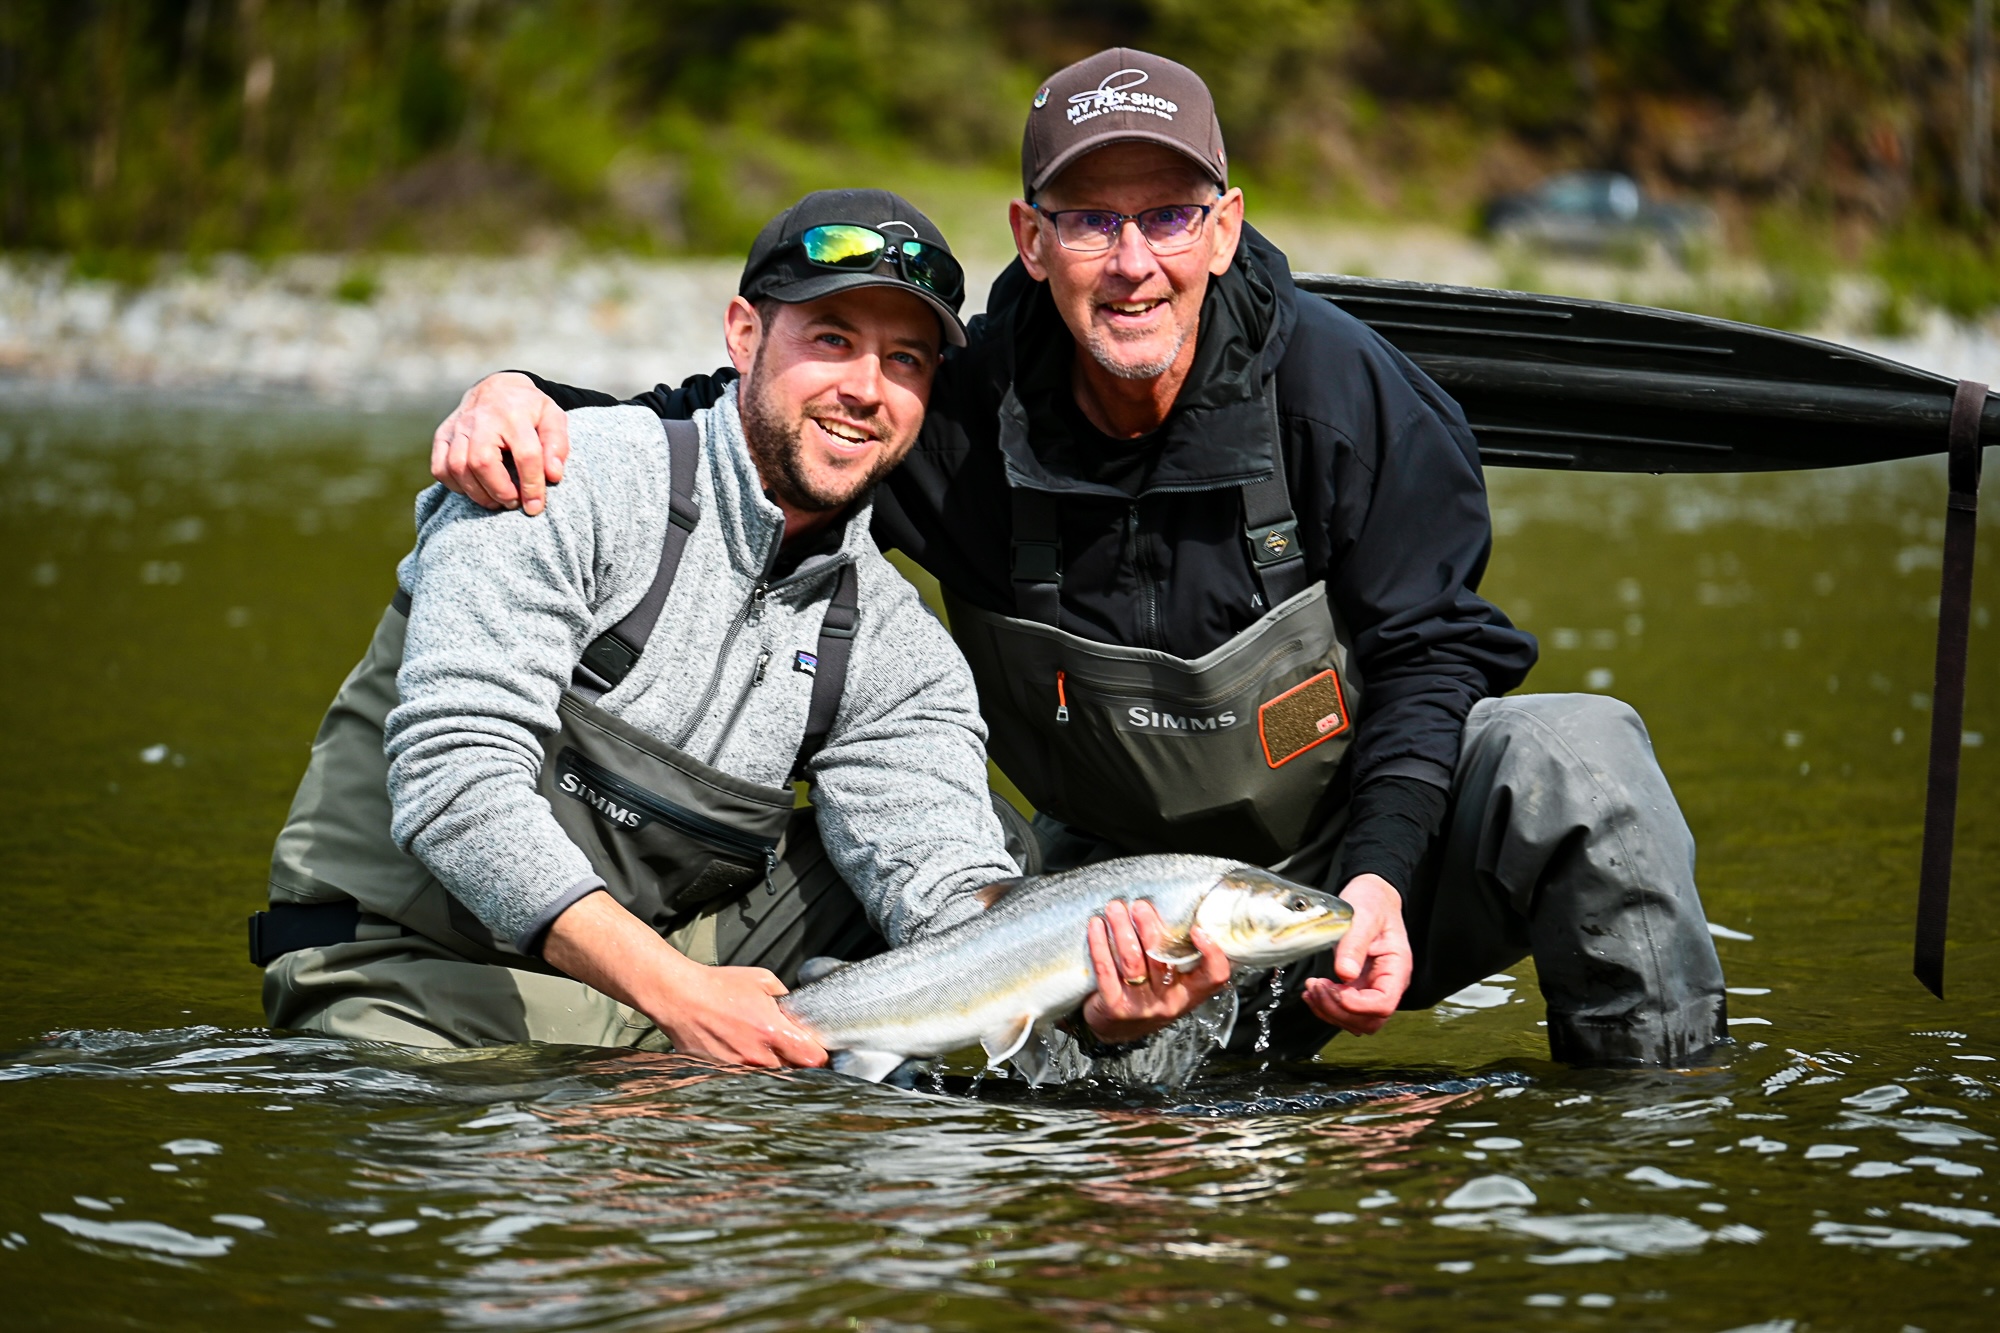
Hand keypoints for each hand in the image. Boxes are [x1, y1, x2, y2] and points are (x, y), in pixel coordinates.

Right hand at [430, 371, 570, 514]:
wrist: (497, 388)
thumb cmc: (529, 409)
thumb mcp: (553, 417)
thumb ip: (557, 444)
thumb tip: (553, 475)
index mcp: (514, 414)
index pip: (525, 454)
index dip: (531, 485)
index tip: (535, 506)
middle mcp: (482, 419)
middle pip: (482, 462)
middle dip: (499, 491)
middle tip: (514, 502)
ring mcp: (458, 426)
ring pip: (457, 467)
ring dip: (477, 493)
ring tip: (496, 501)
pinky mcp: (443, 435)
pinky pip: (440, 467)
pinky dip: (455, 486)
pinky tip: (474, 489)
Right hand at [542, 890, 825, 1067]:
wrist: (678, 996)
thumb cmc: (719, 984)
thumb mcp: (762, 980)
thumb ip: (785, 998)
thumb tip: (796, 1010)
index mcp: (773, 1031)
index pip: (812, 1059)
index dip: (820, 1056)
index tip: (818, 1050)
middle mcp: (757, 1055)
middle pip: (793, 1072)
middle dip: (796, 1062)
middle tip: (793, 1049)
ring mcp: (738, 1067)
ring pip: (768, 1077)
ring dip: (772, 1067)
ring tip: (762, 1048)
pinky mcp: (720, 1073)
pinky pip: (744, 1077)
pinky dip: (748, 1069)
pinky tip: (741, 1052)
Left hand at [1081, 898, 1232, 1045]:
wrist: (1115, 1029)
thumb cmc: (1147, 994)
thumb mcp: (1170, 983)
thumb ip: (1177, 956)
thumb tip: (1179, 910)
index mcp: (1189, 993)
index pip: (1213, 977)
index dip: (1211, 954)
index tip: (1198, 929)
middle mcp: (1168, 1001)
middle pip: (1163, 960)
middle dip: (1150, 928)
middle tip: (1140, 906)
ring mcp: (1141, 1006)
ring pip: (1133, 961)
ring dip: (1122, 930)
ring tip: (1115, 908)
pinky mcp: (1114, 1006)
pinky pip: (1106, 970)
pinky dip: (1100, 944)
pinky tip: (1096, 925)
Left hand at [1301, 873, 1411, 1035]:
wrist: (1371, 896)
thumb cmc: (1372, 902)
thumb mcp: (1363, 916)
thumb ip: (1354, 944)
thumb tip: (1345, 974)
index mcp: (1397, 967)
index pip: (1383, 1003)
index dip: (1357, 1005)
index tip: (1333, 988)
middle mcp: (1388, 983)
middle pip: (1369, 1020)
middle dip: (1338, 1010)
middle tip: (1315, 986)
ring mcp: (1373, 988)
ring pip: (1355, 1020)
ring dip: (1329, 1011)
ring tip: (1311, 988)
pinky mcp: (1358, 987)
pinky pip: (1345, 1010)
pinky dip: (1326, 1007)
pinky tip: (1312, 992)